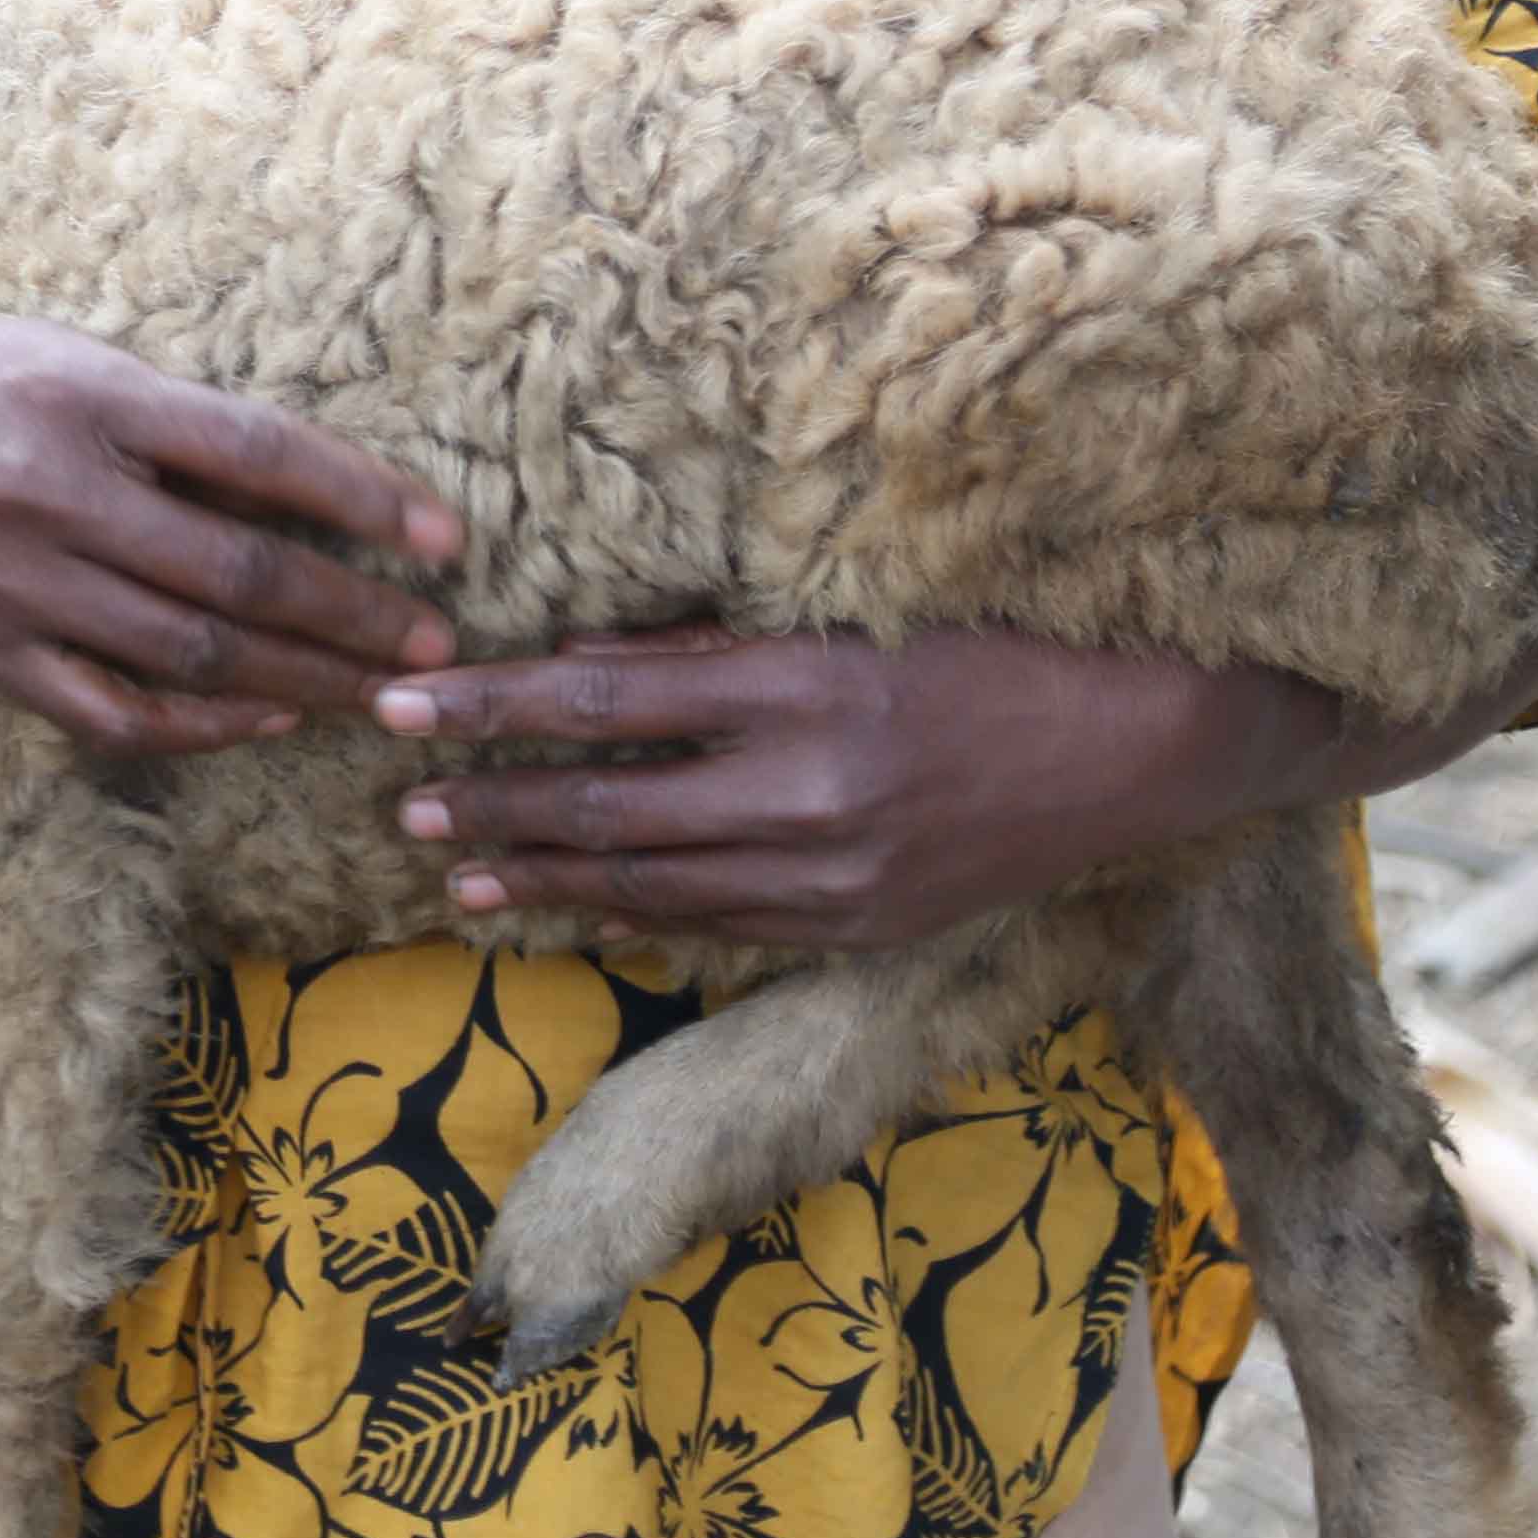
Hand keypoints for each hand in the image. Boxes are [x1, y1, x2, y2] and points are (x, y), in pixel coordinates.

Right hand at [0, 313, 462, 756]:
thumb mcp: (66, 355)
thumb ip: (175, 419)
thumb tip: (318, 484)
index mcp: (84, 394)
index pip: (254, 453)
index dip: (360, 498)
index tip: (442, 540)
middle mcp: (52, 490)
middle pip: (237, 574)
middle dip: (354, 616)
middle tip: (435, 645)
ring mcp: (16, 583)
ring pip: (190, 655)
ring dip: (304, 680)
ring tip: (382, 694)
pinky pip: (113, 710)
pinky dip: (202, 724)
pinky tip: (270, 716)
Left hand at [368, 623, 1343, 947]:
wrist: (1136, 741)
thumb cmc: (986, 638)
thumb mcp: (840, 613)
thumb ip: (705, 647)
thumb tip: (573, 659)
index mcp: (796, 685)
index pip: (600, 699)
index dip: (490, 705)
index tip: (402, 703)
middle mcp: (805, 789)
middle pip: (605, 804)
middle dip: (490, 804)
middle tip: (401, 806)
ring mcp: (833, 873)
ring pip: (649, 881)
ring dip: (543, 874)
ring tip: (458, 870)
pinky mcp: (859, 924)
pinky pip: (718, 924)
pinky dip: (635, 912)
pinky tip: (573, 906)